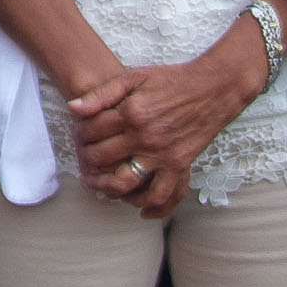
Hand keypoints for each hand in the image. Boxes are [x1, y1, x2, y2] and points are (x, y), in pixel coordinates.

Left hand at [66, 29, 277, 218]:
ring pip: (124, 183)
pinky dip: (148, 206)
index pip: (92, 130)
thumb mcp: (134, 78)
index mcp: (131, 113)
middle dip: (86, 159)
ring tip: (98, 185)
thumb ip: (102, 93)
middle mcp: (144, 137)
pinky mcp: (179, 166)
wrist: (212, 89)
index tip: (79, 135)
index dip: (79, 134)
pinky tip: (138, 208)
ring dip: (106, 187)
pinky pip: (161, 195)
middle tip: (82, 159)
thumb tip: (73, 108)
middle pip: (102, 157)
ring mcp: (162, 154)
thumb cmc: (170, 81)